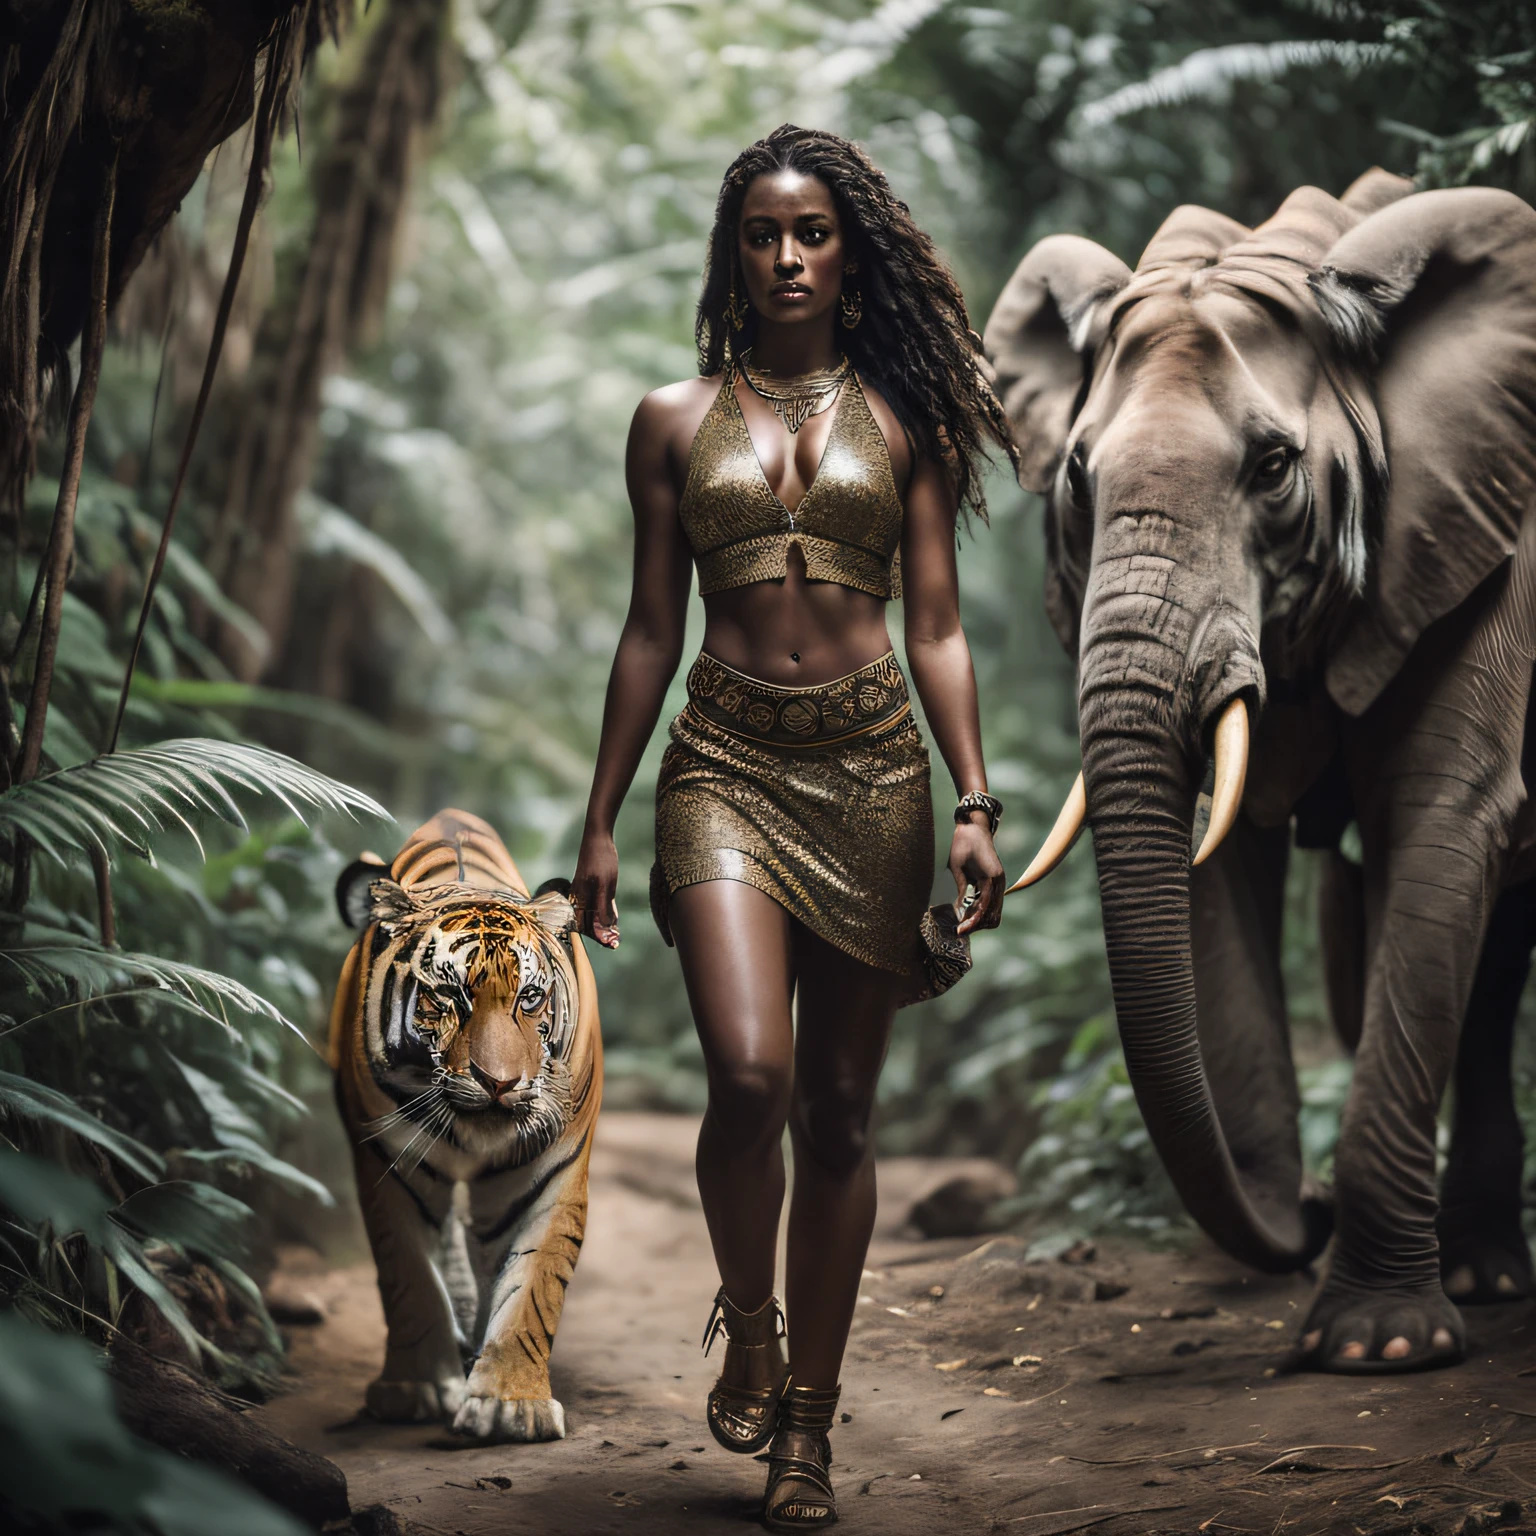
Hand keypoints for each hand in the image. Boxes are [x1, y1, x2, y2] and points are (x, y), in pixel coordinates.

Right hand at [572, 828, 619, 948]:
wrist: (598, 836)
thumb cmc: (601, 859)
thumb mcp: (605, 884)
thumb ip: (604, 906)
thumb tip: (606, 927)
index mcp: (578, 897)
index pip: (583, 925)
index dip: (597, 936)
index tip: (611, 944)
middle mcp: (578, 896)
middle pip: (587, 922)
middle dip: (601, 933)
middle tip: (615, 942)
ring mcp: (584, 890)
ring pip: (592, 914)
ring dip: (603, 925)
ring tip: (616, 934)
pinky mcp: (591, 885)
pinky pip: (596, 904)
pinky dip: (604, 913)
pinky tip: (613, 919)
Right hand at [949, 814, 1003, 935]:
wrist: (969, 828)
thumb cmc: (963, 847)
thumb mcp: (960, 874)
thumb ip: (963, 890)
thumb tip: (958, 909)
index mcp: (987, 886)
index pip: (985, 912)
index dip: (973, 922)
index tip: (960, 930)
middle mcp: (996, 886)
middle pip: (990, 917)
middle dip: (975, 926)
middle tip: (961, 931)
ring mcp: (998, 881)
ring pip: (990, 911)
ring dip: (976, 922)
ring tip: (962, 928)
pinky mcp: (996, 876)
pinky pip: (988, 900)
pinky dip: (977, 912)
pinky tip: (967, 918)